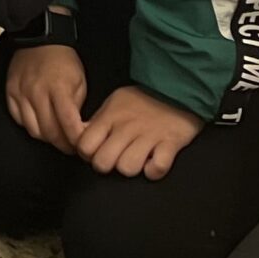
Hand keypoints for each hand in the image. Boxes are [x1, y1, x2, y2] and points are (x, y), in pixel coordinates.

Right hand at [2, 40, 87, 153]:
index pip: (69, 125)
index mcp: (58, 89)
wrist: (41, 38)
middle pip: (49, 132)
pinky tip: (39, 122)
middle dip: (63, 144)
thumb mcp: (80, 80)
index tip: (81, 145)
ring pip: (33, 130)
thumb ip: (77, 106)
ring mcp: (21, 93)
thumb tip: (76, 128)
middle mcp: (37, 92)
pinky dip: (30, 125)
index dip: (77, 140)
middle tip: (70, 146)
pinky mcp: (10, 92)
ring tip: (55, 135)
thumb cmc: (63, 59)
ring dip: (46, 137)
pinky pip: (18, 119)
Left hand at [75, 85, 203, 178]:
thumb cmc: (142, 99)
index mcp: (110, 117)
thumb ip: (98, 121)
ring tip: (137, 160)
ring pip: (128, 168)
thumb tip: (82, 139)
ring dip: (132, 169)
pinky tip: (153, 162)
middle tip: (117, 159)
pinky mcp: (170, 142)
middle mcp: (126, 127)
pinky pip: (158, 168)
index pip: (85, 146)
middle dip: (108, 166)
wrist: (177, 87)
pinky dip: (155, 170)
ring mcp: (148, 135)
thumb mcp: (114, 103)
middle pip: (103, 162)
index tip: (97, 153)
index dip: (88, 155)